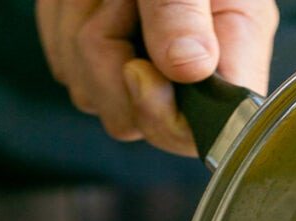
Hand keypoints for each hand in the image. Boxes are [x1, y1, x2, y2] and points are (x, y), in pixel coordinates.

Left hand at [35, 0, 278, 155]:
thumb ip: (185, 7)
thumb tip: (189, 67)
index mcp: (230, 52)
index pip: (204, 133)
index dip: (164, 118)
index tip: (138, 68)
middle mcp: (185, 74)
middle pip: (132, 121)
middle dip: (108, 63)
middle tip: (121, 0)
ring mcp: (138, 70)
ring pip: (90, 94)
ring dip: (82, 31)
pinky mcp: (97, 60)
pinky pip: (66, 65)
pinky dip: (65, 22)